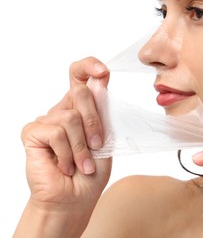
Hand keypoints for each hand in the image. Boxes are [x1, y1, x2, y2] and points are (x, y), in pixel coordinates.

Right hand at [18, 57, 111, 234]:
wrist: (75, 198)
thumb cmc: (91, 171)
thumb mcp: (105, 140)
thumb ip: (102, 113)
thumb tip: (99, 83)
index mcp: (82, 109)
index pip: (80, 77)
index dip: (90, 67)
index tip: (104, 72)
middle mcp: (63, 110)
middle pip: (80, 92)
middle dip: (95, 121)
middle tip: (98, 145)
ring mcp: (47, 120)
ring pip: (70, 117)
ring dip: (82, 147)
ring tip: (83, 165)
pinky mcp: (33, 133)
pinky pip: (56, 132)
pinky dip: (67, 154)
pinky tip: (65, 167)